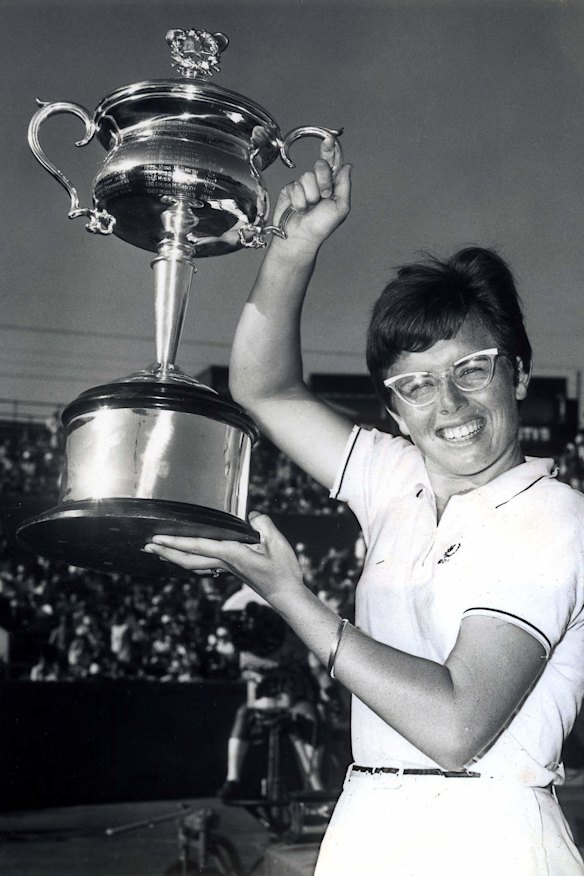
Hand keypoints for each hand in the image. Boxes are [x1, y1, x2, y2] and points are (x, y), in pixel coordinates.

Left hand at [143, 512, 304, 604]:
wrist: (286, 594)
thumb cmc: (283, 570)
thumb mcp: (277, 542)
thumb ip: (263, 524)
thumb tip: (252, 515)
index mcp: (231, 554)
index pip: (197, 545)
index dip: (176, 541)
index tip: (157, 538)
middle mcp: (224, 562)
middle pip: (188, 558)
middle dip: (166, 552)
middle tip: (146, 545)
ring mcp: (226, 568)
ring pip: (193, 563)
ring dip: (174, 557)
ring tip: (158, 552)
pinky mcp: (231, 570)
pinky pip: (203, 565)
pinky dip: (189, 561)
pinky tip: (186, 560)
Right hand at [271, 134, 351, 254]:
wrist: (300, 237)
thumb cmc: (321, 227)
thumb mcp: (341, 207)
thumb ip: (344, 184)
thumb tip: (347, 166)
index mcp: (331, 185)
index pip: (331, 163)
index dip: (330, 149)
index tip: (330, 139)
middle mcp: (317, 183)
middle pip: (320, 166)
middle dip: (323, 181)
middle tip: (323, 197)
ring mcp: (302, 186)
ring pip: (307, 177)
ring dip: (310, 196)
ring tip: (309, 208)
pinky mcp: (289, 190)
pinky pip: (295, 186)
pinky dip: (299, 200)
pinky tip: (299, 210)